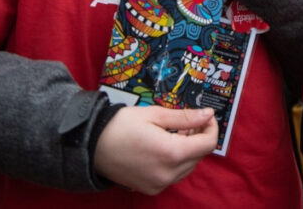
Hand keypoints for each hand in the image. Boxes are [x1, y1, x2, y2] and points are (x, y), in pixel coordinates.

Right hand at [93, 106, 217, 193]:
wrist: (91, 145)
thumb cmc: (121, 126)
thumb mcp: (155, 114)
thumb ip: (185, 117)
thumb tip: (208, 114)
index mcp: (171, 153)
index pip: (207, 144)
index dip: (211, 128)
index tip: (206, 116)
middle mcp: (167, 174)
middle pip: (199, 156)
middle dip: (199, 137)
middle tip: (189, 122)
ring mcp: (159, 184)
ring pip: (188, 167)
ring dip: (189, 150)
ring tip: (177, 132)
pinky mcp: (150, 189)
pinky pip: (174, 175)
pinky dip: (177, 162)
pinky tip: (166, 147)